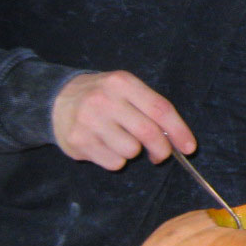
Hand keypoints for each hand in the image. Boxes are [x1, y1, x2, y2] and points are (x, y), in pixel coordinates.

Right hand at [51, 71, 194, 170]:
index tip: (190, 148)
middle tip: (161, 155)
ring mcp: (89, 121)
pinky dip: (117, 160)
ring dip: (134, 152)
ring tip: (122, 141)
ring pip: (131, 150)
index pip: (160, 109)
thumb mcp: (125, 89)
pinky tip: (106, 146)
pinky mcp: (78, 141)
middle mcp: (104, 100)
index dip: (179, 131)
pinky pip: (113, 162)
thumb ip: (150, 108)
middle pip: (148, 132)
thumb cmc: (102, 96)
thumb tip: (177, 139)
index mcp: (122, 83)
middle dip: (162, 149)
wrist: (56, 99)